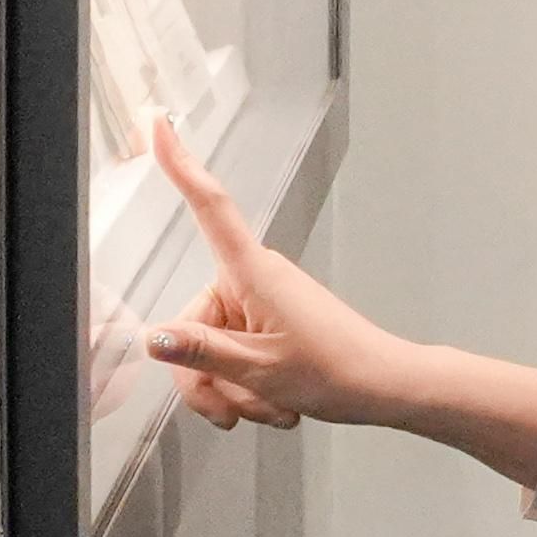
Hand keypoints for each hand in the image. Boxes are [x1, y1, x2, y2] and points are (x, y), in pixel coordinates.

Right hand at [146, 118, 425, 429]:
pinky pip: (232, 360)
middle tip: (233, 410)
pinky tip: (274, 404)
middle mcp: (253, 279)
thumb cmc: (336, 371)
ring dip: (231, 390)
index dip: (180, 166)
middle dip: (205, 377)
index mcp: (252, 272)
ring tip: (267, 405)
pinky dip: (246, 390)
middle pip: (191, 325)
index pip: (208, 206)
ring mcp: (260, 304)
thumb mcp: (257, 369)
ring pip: (210, 352)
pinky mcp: (268, 325)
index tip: (159, 126)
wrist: (383, 387)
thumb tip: (153, 338)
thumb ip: (200, 351)